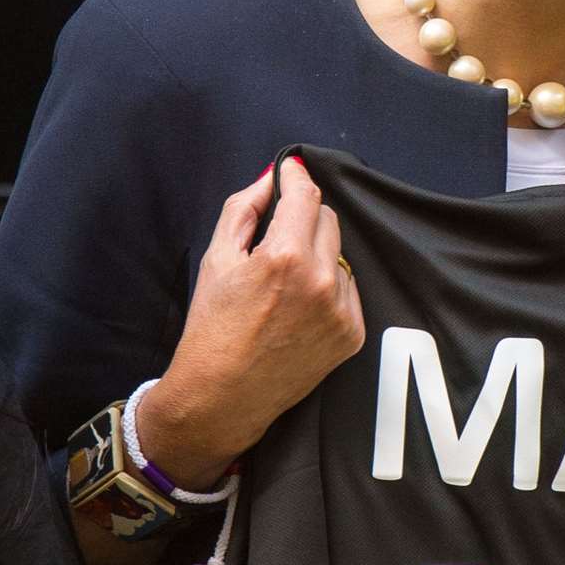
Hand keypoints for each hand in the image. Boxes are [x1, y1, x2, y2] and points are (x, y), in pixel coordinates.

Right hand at [137, 157, 364, 487]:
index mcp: (285, 256)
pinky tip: (298, 308)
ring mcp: (341, 309)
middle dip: (303, 218)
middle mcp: (320, 280)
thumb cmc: (213, 326)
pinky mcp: (352, 333)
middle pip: (327, 219)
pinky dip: (328, 288)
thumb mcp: (217, 259)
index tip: (291, 169)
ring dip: (316, 256)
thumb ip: (243, 209)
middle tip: (277, 237)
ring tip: (283, 285)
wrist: (223, 395)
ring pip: (338, 255)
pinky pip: (347, 289)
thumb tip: (270, 178)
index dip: (296, 176)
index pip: (306, 195)